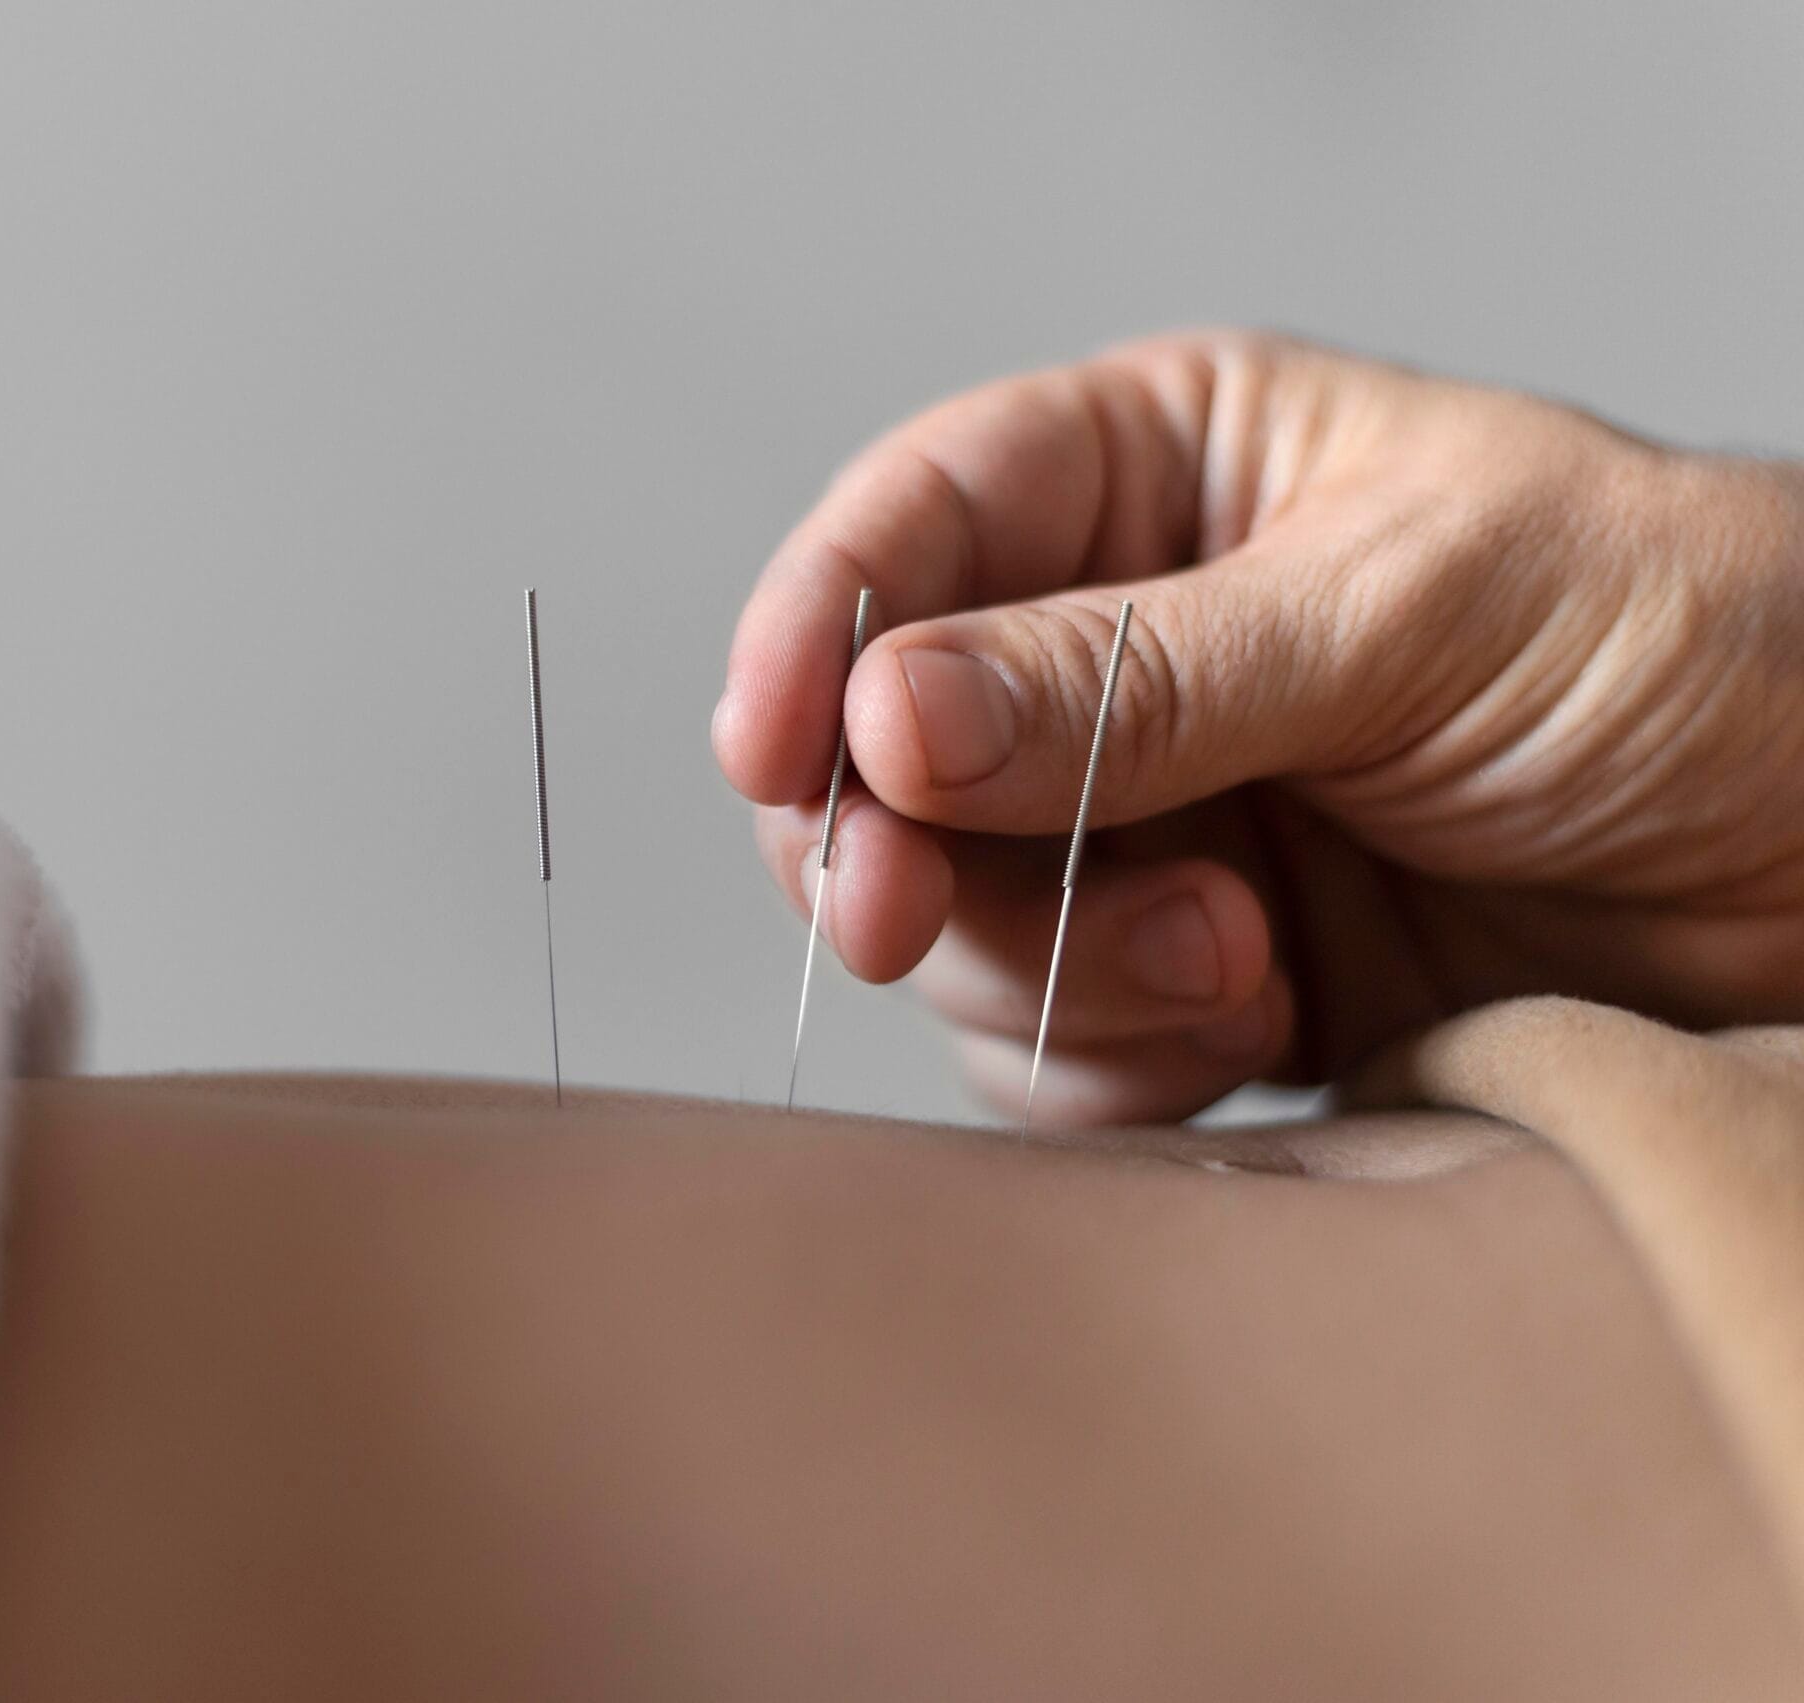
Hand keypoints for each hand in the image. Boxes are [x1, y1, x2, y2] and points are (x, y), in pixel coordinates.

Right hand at [714, 330, 1803, 1123]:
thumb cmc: (1686, 641)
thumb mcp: (1415, 609)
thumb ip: (1138, 674)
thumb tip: (886, 712)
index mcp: (1164, 478)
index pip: (921, 524)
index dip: (814, 626)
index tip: (773, 745)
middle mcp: (1121, 648)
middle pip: (881, 748)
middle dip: (892, 840)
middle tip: (909, 912)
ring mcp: (1150, 820)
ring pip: (950, 915)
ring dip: (1046, 964)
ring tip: (1233, 959)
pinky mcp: (1191, 974)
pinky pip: (1049, 1040)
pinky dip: (1106, 1057)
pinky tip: (1250, 1022)